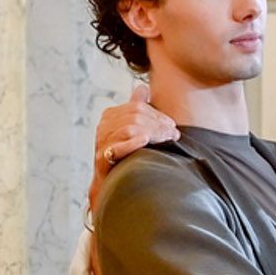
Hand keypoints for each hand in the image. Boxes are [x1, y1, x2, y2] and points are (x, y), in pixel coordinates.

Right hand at [88, 85, 178, 213]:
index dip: (157, 115)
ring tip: (167, 139)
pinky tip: (144, 141)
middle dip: (158, 125)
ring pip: (128, 128)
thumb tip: (143, 87)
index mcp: (110, 116)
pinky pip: (116, 147)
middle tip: (174, 135)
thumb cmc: (125, 157)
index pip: (137, 107)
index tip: (172, 127)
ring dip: (152, 133)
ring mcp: (101, 143)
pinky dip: (131, 143)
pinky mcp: (101, 160)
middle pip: (134, 116)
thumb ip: (136, 109)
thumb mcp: (131, 129)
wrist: (110, 186)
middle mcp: (103, 127)